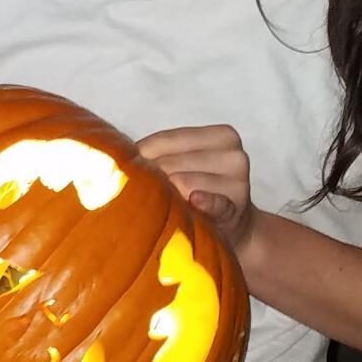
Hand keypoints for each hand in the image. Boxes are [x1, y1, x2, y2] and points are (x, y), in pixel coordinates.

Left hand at [136, 123, 256, 252]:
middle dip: (152, 175)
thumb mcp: (186, 162)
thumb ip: (162, 152)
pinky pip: (216, 203)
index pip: (170, 138)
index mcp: (223, 136)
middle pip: (173, 162)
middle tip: (138, 190)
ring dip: (165, 194)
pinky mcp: (235, 210)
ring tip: (157, 204)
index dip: (143, 152)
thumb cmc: (201, 187)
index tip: (126, 164)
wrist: (233, 225)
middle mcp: (234, 155)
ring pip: (184, 182)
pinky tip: (193, 201)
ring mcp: (238, 183)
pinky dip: (204, 201)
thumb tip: (124, 155)